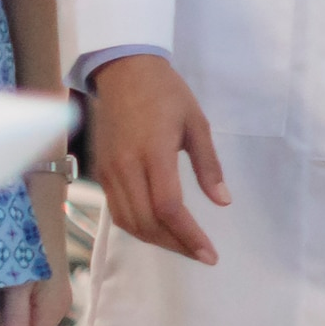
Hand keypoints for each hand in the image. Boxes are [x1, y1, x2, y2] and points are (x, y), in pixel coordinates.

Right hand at [88, 55, 228, 265]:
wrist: (124, 71)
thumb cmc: (166, 93)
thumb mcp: (197, 123)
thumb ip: (209, 165)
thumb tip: (223, 202)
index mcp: (153, 153)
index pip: (168, 208)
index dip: (188, 236)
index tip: (209, 254)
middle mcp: (126, 167)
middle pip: (146, 222)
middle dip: (175, 244)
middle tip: (201, 254)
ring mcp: (109, 171)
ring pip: (128, 221)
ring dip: (156, 240)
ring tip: (184, 246)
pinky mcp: (101, 172)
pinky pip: (117, 210)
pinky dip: (138, 227)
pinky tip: (159, 229)